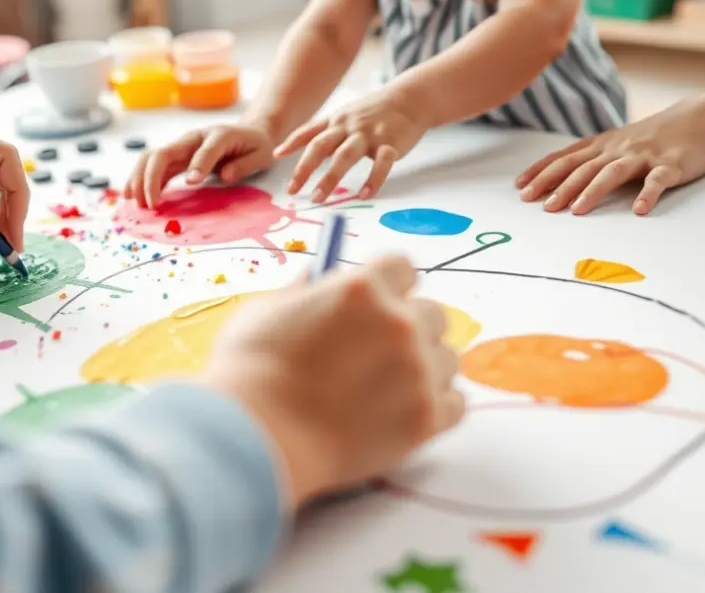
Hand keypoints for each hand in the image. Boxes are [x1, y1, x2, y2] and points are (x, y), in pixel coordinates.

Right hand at [123, 123, 275, 208]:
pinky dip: (141, 180)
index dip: (197, 166)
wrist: (249, 133)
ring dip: (138, 179)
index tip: (191, 184)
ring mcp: (182, 147)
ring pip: (151, 158)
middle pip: (163, 153)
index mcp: (218, 136)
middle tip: (150, 205)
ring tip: (133, 203)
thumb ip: (244, 164)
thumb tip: (225, 176)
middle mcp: (193, 139)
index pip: (203, 150)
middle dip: (150, 178)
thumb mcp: (260, 154)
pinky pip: (153, 167)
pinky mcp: (177, 158)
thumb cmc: (255, 145)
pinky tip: (134, 196)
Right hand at [203, 255, 465, 508]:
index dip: (390, 284)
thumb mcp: (265, 311)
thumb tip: (314, 280)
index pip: (403, 267)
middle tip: (379, 351)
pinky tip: (402, 411)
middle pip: (432, 314)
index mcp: (362, 289)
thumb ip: (300, 293)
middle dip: (410, 327)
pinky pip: (454, 404)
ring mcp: (417, 372)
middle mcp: (398, 323)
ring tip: (387, 388)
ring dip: (424, 368)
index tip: (379, 300)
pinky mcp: (425, 418)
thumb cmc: (249, 372)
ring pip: (446, 359)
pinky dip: (434, 407)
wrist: (258, 438)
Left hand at [274, 90, 426, 201]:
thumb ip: (325, 132)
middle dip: (304, 168)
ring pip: (345, 156)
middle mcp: (348, 126)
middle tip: (293, 190)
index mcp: (336, 120)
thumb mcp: (346, 115)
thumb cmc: (375, 111)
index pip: (309, 132)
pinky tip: (364, 195)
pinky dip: (372, 180)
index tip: (275, 156)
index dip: (291, 143)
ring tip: (320, 198)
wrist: (410, 98)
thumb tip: (301, 151)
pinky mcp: (391, 143)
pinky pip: (381, 164)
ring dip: (330, 178)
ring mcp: (369, 134)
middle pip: (321, 146)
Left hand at [515, 103, 704, 215]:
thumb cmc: (650, 139)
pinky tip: (639, 210)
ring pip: (613, 173)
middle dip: (559, 186)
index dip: (542, 172)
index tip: (520, 188)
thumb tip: (552, 178)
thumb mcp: (615, 144)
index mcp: (602, 145)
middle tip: (541, 206)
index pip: (565, 158)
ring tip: (576, 210)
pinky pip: (658, 180)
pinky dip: (648, 194)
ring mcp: (643, 156)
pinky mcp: (671, 165)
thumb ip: (589, 159)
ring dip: (593, 191)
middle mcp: (618, 149)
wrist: (699, 121)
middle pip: (583, 168)